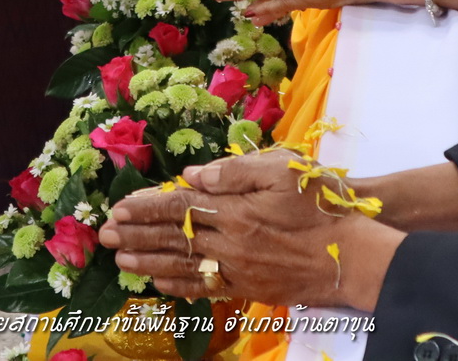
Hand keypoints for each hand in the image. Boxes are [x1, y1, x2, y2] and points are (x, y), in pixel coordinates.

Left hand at [98, 149, 401, 309]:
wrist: (353, 255)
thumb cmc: (321, 205)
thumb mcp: (283, 170)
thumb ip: (236, 170)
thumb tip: (194, 174)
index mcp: (235, 208)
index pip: (179, 205)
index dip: (146, 207)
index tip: (118, 208)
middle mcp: (230, 241)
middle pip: (173, 238)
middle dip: (136, 236)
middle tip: (105, 236)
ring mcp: (238, 267)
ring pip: (183, 265)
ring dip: (148, 263)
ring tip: (120, 262)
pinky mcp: (249, 286)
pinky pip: (206, 288)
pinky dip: (179, 286)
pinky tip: (161, 285)